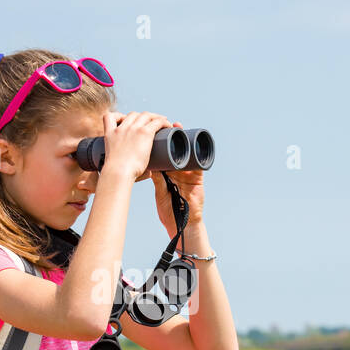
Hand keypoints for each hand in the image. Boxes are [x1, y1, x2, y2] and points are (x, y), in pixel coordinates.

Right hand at [102, 110, 174, 181]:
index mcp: (110, 134)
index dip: (119, 116)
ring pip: (146, 115)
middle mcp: (121, 128)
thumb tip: (148, 174)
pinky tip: (167, 125)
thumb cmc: (117, 174)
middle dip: (142, 117)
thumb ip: (128, 166)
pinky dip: (164, 122)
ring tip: (162, 122)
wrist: (118, 172)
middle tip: (150, 123)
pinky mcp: (144, 132)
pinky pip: (157, 121)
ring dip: (155, 117)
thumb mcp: (115, 164)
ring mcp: (132, 129)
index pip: (110, 116)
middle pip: (133, 115)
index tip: (125, 121)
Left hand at [145, 120, 204, 235]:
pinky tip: (195, 144)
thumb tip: (151, 167)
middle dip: (175, 137)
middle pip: (177, 151)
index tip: (156, 133)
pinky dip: (198, 155)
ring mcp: (189, 174)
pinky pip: (199, 164)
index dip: (162, 145)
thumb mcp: (160, 193)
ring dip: (186, 141)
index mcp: (168, 174)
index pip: (165, 155)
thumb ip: (158, 180)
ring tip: (181, 129)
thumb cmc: (168, 211)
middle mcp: (179, 171)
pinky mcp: (198, 179)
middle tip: (171, 124)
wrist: (181, 224)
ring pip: (188, 154)